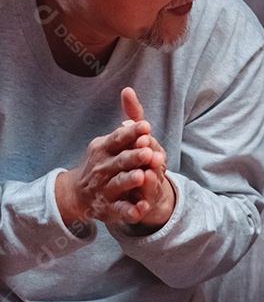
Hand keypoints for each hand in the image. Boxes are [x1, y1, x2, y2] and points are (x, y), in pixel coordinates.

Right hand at [54, 92, 169, 229]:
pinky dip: (131, 210)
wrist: (79, 194)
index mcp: (104, 148)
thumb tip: (129, 91)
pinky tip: (141, 209)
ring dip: (130, 180)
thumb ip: (126, 122)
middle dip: (134, 157)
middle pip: (120, 161)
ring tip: (142, 177)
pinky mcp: (111, 207)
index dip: (131, 134)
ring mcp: (105, 188)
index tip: (145, 127)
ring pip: (119, 184)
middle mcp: (103, 168)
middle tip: (148, 152)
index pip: (118, 139)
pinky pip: (122, 209)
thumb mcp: (111, 141)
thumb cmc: (103, 162)